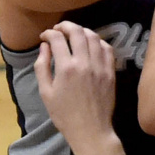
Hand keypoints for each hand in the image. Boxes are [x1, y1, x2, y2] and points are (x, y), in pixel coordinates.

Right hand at [34, 21, 117, 154]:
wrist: (90, 129)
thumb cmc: (64, 114)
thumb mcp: (46, 92)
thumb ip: (42, 66)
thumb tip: (44, 46)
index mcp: (66, 68)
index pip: (58, 39)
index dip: (49, 33)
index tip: (44, 36)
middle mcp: (85, 63)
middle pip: (78, 32)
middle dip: (66, 26)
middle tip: (59, 29)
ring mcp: (101, 66)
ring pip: (94, 37)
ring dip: (83, 31)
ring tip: (74, 34)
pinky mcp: (111, 72)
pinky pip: (107, 49)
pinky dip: (99, 42)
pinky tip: (91, 44)